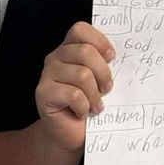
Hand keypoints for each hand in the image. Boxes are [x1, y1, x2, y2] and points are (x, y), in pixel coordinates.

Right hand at [37, 21, 115, 150]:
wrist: (71, 135)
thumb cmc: (90, 105)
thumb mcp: (100, 80)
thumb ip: (105, 65)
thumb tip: (120, 58)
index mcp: (70, 49)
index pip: (80, 29)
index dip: (99, 41)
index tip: (111, 58)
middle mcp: (55, 58)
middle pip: (85, 52)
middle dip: (103, 73)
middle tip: (107, 89)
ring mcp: (47, 75)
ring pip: (82, 74)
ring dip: (95, 94)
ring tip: (96, 105)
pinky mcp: (43, 93)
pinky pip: (73, 94)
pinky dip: (84, 107)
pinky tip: (83, 113)